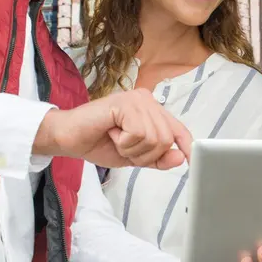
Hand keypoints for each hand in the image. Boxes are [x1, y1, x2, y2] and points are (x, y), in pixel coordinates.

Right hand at [32, 88, 192, 168]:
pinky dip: (124, 142)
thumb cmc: (99, 143)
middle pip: (166, 140)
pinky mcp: (125, 102)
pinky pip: (138, 133)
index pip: (178, 130)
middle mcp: (148, 100)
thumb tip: (180, 157)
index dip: (185, 146)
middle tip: (123, 147)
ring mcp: (137, 99)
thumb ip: (157, 158)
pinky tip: (111, 132)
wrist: (69, 138)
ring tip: (116, 138)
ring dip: (132, 149)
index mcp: (152, 110)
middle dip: (145, 154)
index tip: (192, 162)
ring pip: (154, 138)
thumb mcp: (134, 157)